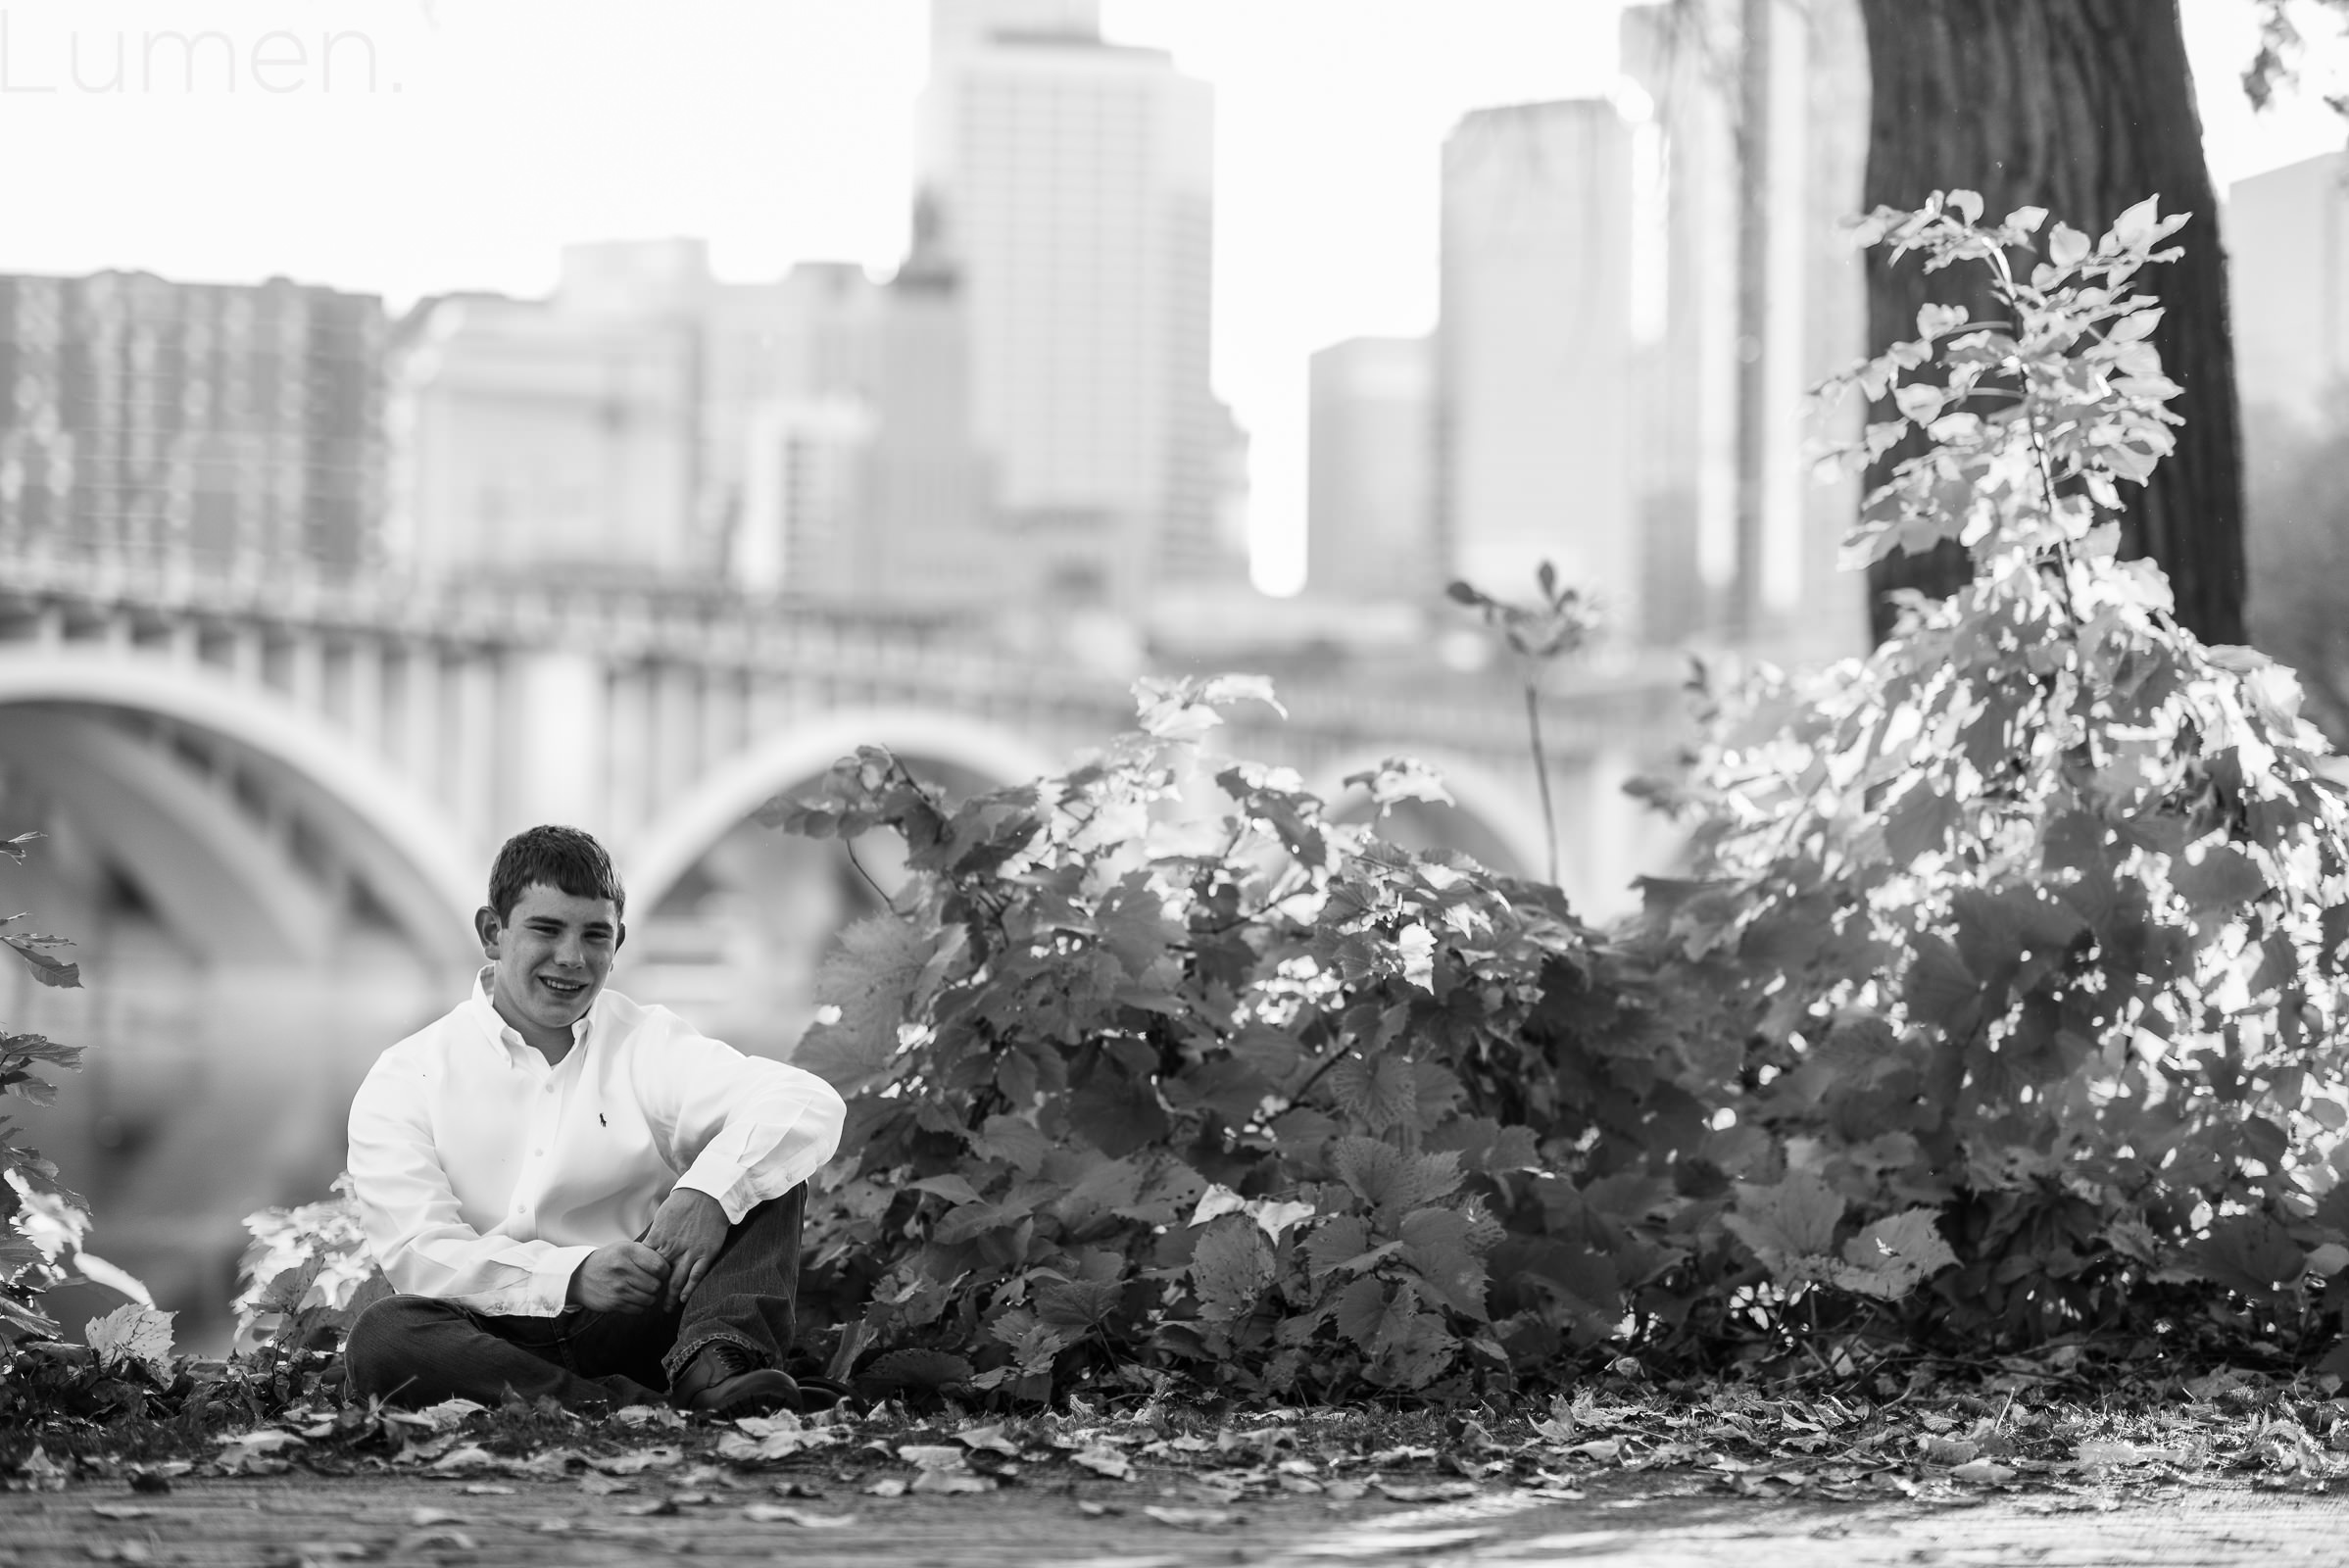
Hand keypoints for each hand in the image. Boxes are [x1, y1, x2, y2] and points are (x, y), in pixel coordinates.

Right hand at [567, 1241, 669, 1313]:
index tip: (660, 1271)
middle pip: (657, 1285)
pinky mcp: (614, 1303)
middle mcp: (623, 1269)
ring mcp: (618, 1288)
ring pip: (650, 1299)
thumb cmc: (609, 1260)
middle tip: (650, 1282)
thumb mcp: (625, 1248)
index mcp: (629, 1251)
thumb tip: (672, 1267)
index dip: (665, 1271)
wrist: (579, 1276)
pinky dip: (640, 1306)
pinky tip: (633, 1297)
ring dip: (649, 1297)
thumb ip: (647, 1254)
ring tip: (641, 1289)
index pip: (660, 1266)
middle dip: (657, 1285)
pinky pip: (639, 1310)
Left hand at [641, 1189, 728, 1312]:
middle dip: (653, 1291)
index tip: (638, 1287)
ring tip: (665, 1308)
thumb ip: (655, 1235)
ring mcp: (689, 1252)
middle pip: (658, 1277)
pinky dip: (689, 1289)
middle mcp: (672, 1249)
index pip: (645, 1265)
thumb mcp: (661, 1217)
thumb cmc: (683, 1202)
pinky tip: (683, 1298)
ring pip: (676, 1280)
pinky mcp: (705, 1253)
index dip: (641, 1278)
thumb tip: (647, 1248)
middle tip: (649, 1304)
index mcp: (658, 1239)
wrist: (707, 1194)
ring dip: (670, 1296)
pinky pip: (696, 1276)